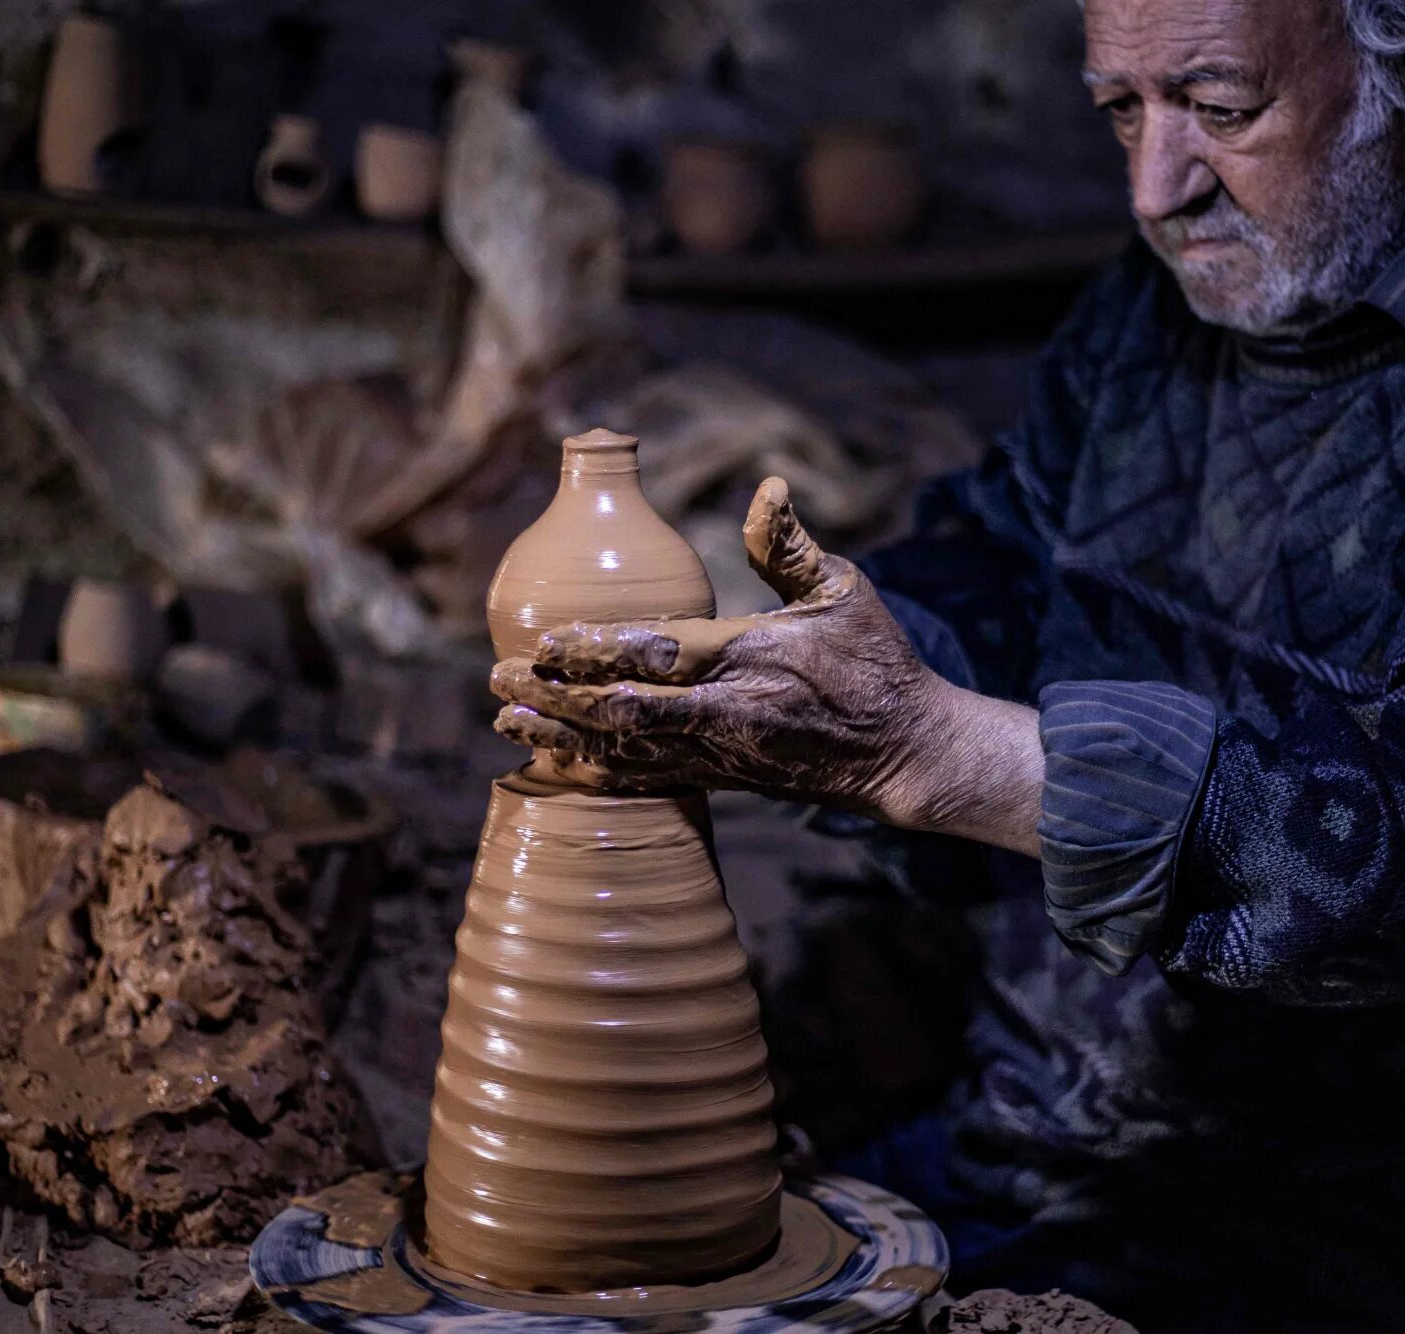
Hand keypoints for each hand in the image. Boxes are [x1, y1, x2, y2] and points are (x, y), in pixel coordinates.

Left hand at [490, 477, 1043, 854]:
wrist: (906, 752)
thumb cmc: (877, 661)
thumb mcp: (845, 591)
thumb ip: (791, 545)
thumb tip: (767, 486)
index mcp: (754, 656)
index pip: (661, 653)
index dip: (598, 650)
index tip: (546, 642)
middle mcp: (730, 711)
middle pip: (625, 710)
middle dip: (557, 697)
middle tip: (499, 678)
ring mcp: (722, 753)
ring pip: (626, 752)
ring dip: (561, 737)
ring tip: (506, 721)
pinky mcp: (723, 780)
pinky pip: (647, 779)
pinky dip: (595, 769)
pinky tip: (554, 758)